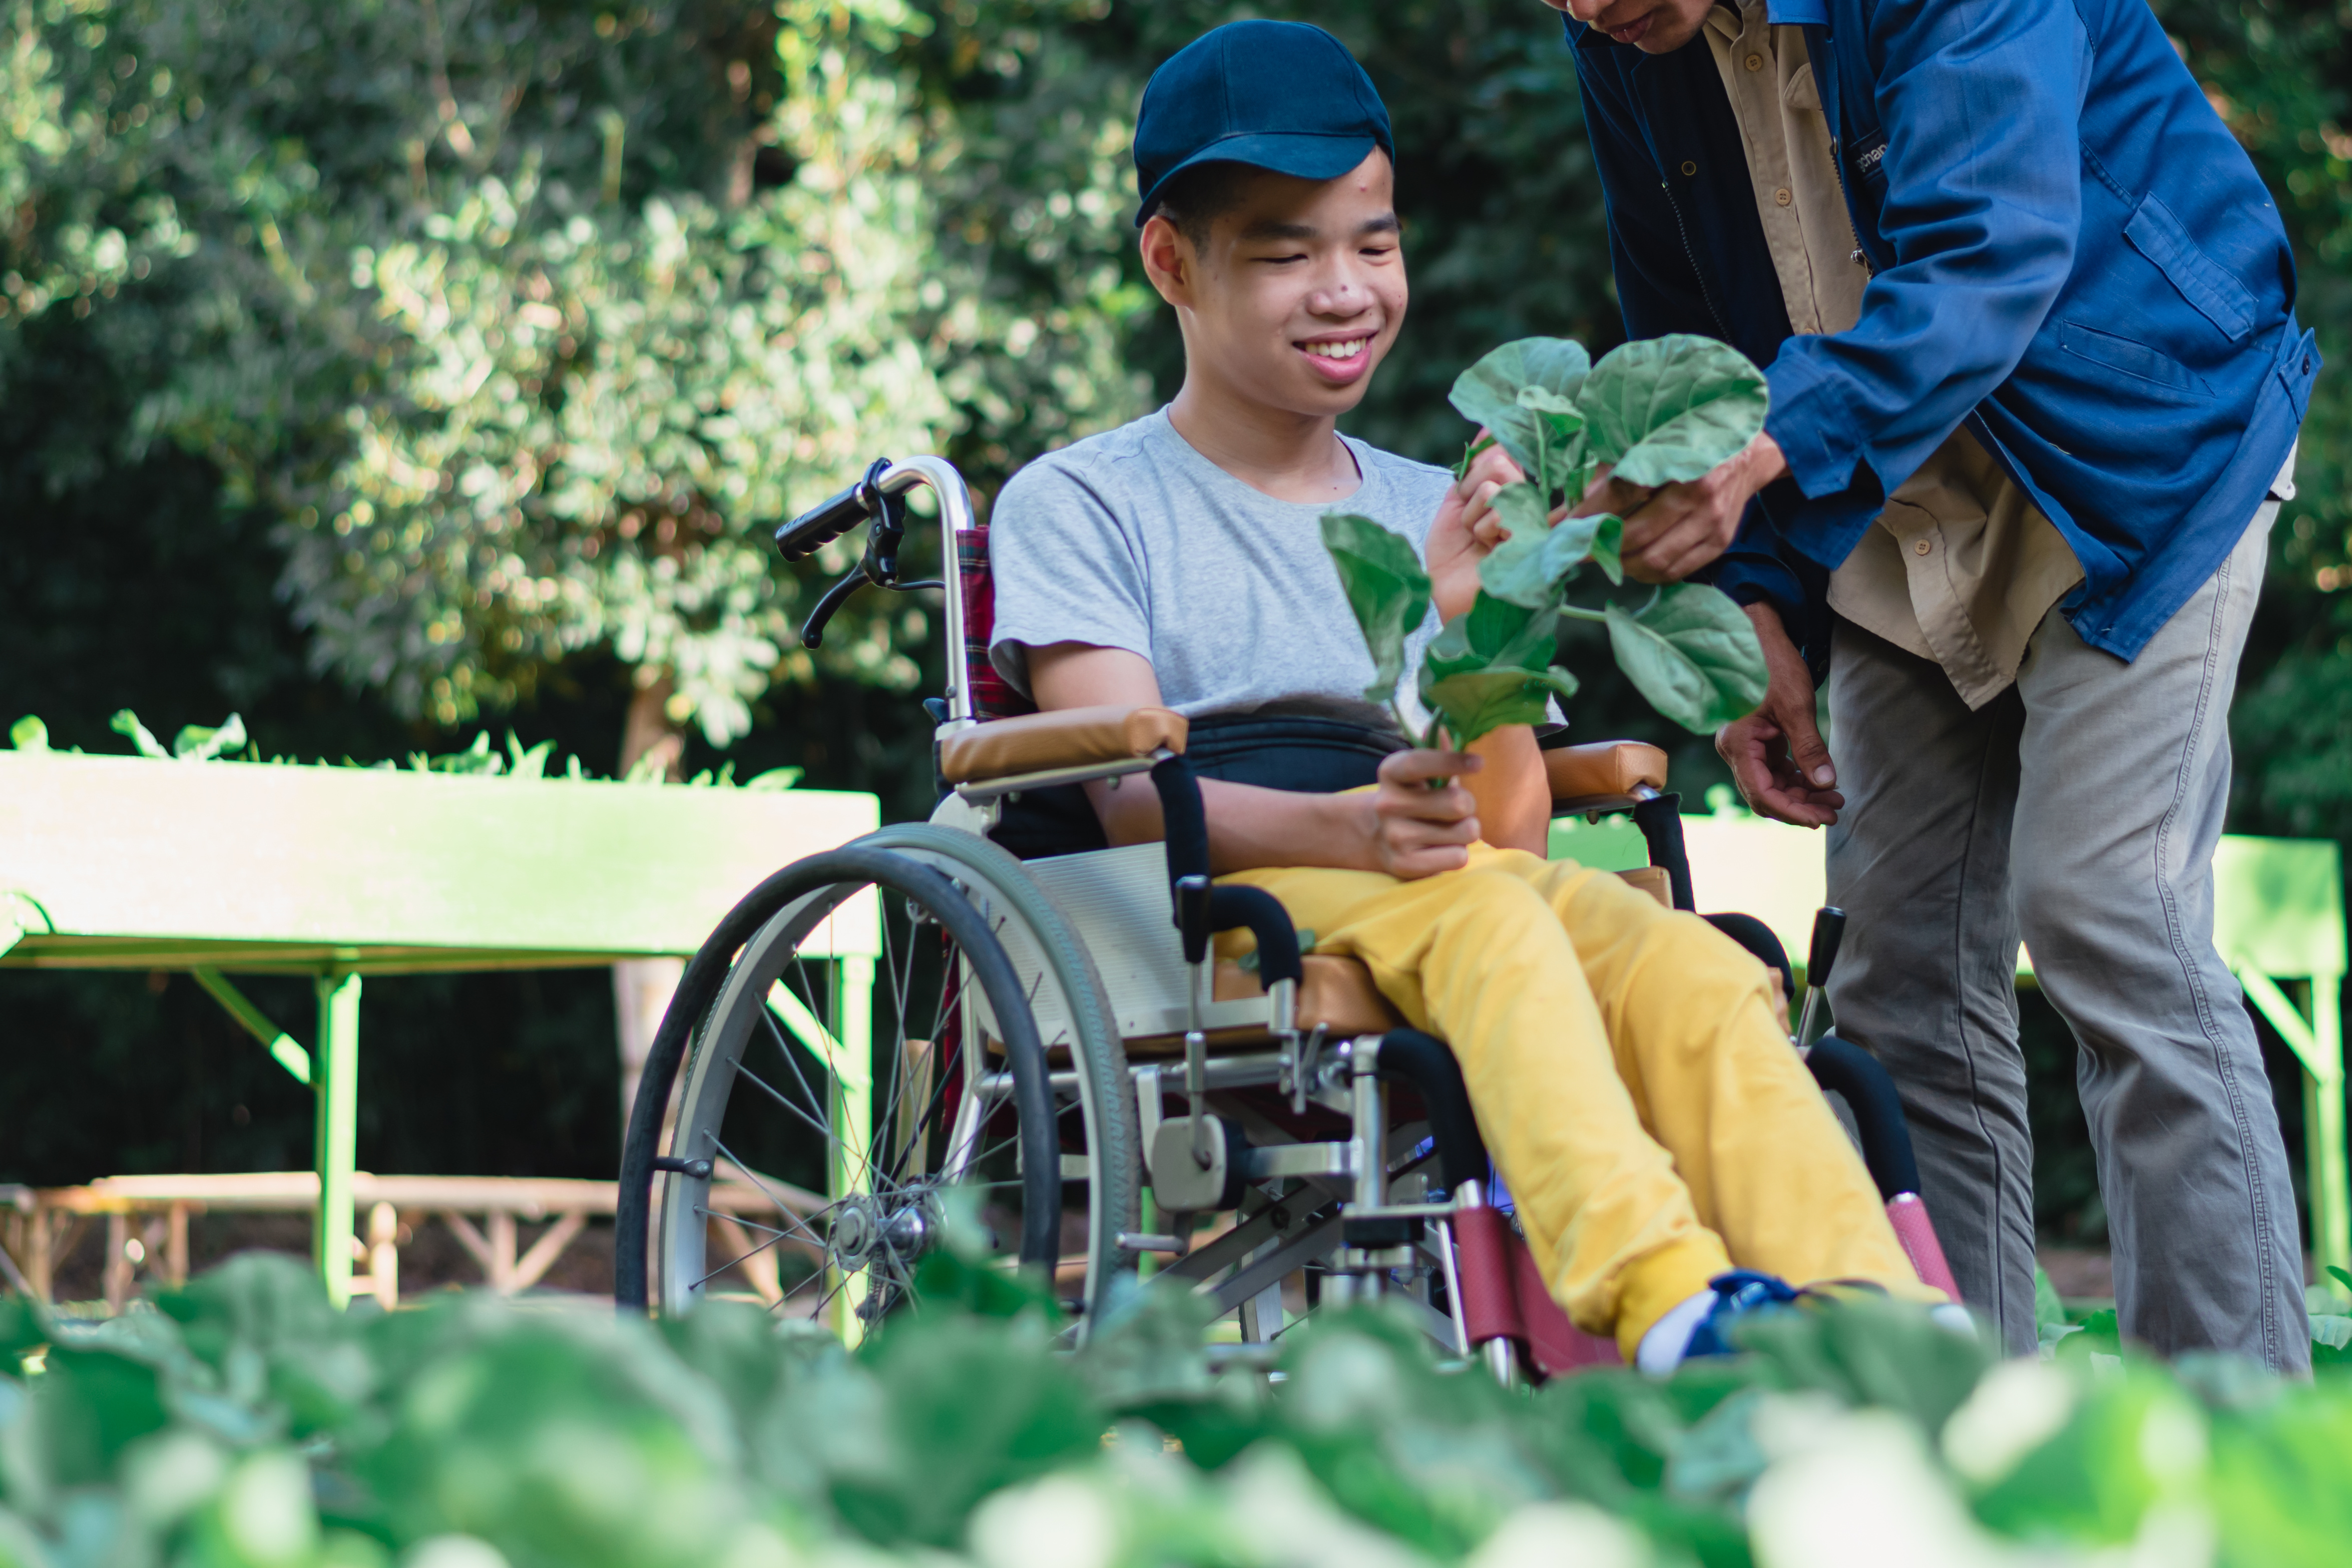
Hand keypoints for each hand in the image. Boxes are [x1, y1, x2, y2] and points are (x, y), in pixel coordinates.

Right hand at [1362, 748, 1483, 876]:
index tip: (1478, 763)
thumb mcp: (1420, 773)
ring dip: (1466, 831)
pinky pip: (1458, 858)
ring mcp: (1395, 837)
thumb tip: (1444, 727)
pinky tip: (1440, 849)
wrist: (1377, 839)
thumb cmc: (1414, 799)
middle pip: (1459, 803)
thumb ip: (1438, 752)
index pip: (1420, 763)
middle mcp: (1388, 804)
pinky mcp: (1405, 865)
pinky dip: (1457, 854)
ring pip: (1465, 832)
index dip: (1452, 761)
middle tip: (1458, 808)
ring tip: (1448, 830)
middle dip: (1469, 805)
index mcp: (1391, 773)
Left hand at [1426, 433, 1526, 619]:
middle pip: (1499, 459)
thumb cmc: (1453, 555)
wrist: (1448, 595)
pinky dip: (1481, 527)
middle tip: (1468, 519)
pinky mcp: (1534, 535)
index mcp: (1515, 490)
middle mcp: (1530, 501)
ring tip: (1478, 538)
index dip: (1480, 460)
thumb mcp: (1456, 502)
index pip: (1506, 449)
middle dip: (1469, 487)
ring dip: (1472, 513)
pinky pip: (1500, 507)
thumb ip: (1473, 466)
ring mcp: (1535, 517)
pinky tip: (1487, 549)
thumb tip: (1488, 425)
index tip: (1465, 489)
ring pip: (1495, 482)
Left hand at [1572, 430, 1787, 582]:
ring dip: (1622, 565)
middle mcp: (1699, 493)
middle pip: (1638, 534)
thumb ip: (1601, 478)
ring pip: (1655, 560)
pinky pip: (1675, 572)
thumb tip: (1559, 515)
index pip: (1622, 492)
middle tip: (1579, 549)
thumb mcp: (1644, 448)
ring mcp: (1712, 522)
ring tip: (1606, 556)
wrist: (1747, 455)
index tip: (1562, 529)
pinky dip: (1647, 573)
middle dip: (1601, 547)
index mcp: (1677, 459)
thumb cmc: (1686, 447)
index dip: (1588, 514)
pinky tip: (1633, 562)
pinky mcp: (1719, 542)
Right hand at [1714, 603, 1842, 826]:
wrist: (1761, 641)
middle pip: (1765, 796)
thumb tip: (1826, 785)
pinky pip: (1776, 775)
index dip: (1790, 810)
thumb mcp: (1796, 707)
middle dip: (1799, 807)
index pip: (1761, 792)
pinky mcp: (1758, 746)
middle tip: (1833, 813)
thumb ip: (1810, 749)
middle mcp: (1735, 752)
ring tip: (1834, 801)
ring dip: (1801, 797)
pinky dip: (1798, 782)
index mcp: (1737, 744)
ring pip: (1772, 788)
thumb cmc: (1773, 666)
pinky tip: (1821, 785)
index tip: (1818, 819)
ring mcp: (1746, 750)